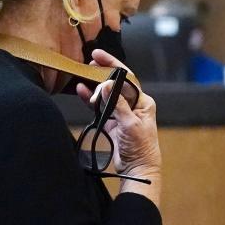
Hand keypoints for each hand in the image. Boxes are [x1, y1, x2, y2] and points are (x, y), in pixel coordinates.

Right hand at [77, 49, 161, 177]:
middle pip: (115, 84)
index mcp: (143, 102)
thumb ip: (117, 104)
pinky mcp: (111, 122)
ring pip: (106, 95)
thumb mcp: (130, 124)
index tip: (100, 55)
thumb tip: (107, 85)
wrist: (137, 169)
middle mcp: (133, 105)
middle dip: (102, 74)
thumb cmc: (141, 148)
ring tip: (82, 76)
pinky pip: (100, 107)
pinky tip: (82, 91)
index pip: (127, 78)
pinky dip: (91, 100)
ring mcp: (121, 113)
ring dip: (95, 87)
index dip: (113, 65)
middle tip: (89, 65)